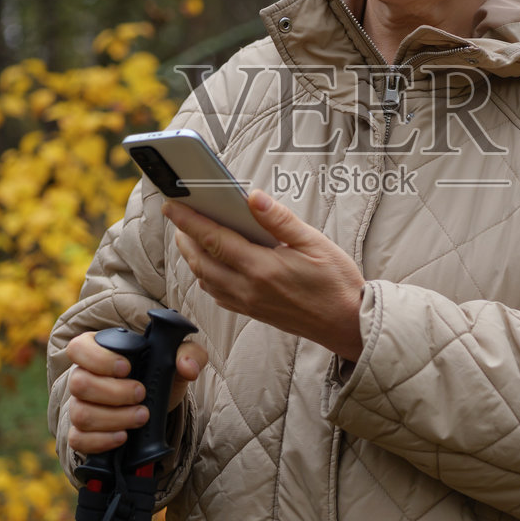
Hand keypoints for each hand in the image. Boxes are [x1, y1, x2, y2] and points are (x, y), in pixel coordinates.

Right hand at [64, 329, 207, 456]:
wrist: (160, 406)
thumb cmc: (161, 376)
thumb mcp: (178, 360)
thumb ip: (189, 353)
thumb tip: (187, 366)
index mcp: (97, 350)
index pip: (78, 348)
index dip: (98, 359)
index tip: (127, 368)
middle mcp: (82, 377)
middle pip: (79, 383)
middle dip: (114, 392)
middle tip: (141, 394)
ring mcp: (79, 406)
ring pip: (80, 413)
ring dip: (114, 418)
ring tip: (141, 416)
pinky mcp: (81, 433)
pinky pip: (78, 439)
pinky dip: (102, 440)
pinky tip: (123, 437)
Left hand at [165, 189, 365, 360]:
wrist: (347, 323)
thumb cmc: (336, 282)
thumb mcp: (314, 243)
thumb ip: (280, 220)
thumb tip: (253, 197)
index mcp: (263, 268)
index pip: (214, 240)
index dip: (189, 221)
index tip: (172, 205)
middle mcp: (249, 288)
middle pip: (201, 261)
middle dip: (184, 237)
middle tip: (178, 216)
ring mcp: (248, 303)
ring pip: (205, 280)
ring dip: (192, 257)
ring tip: (190, 235)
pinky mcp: (252, 312)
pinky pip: (218, 294)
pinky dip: (206, 276)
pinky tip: (212, 264)